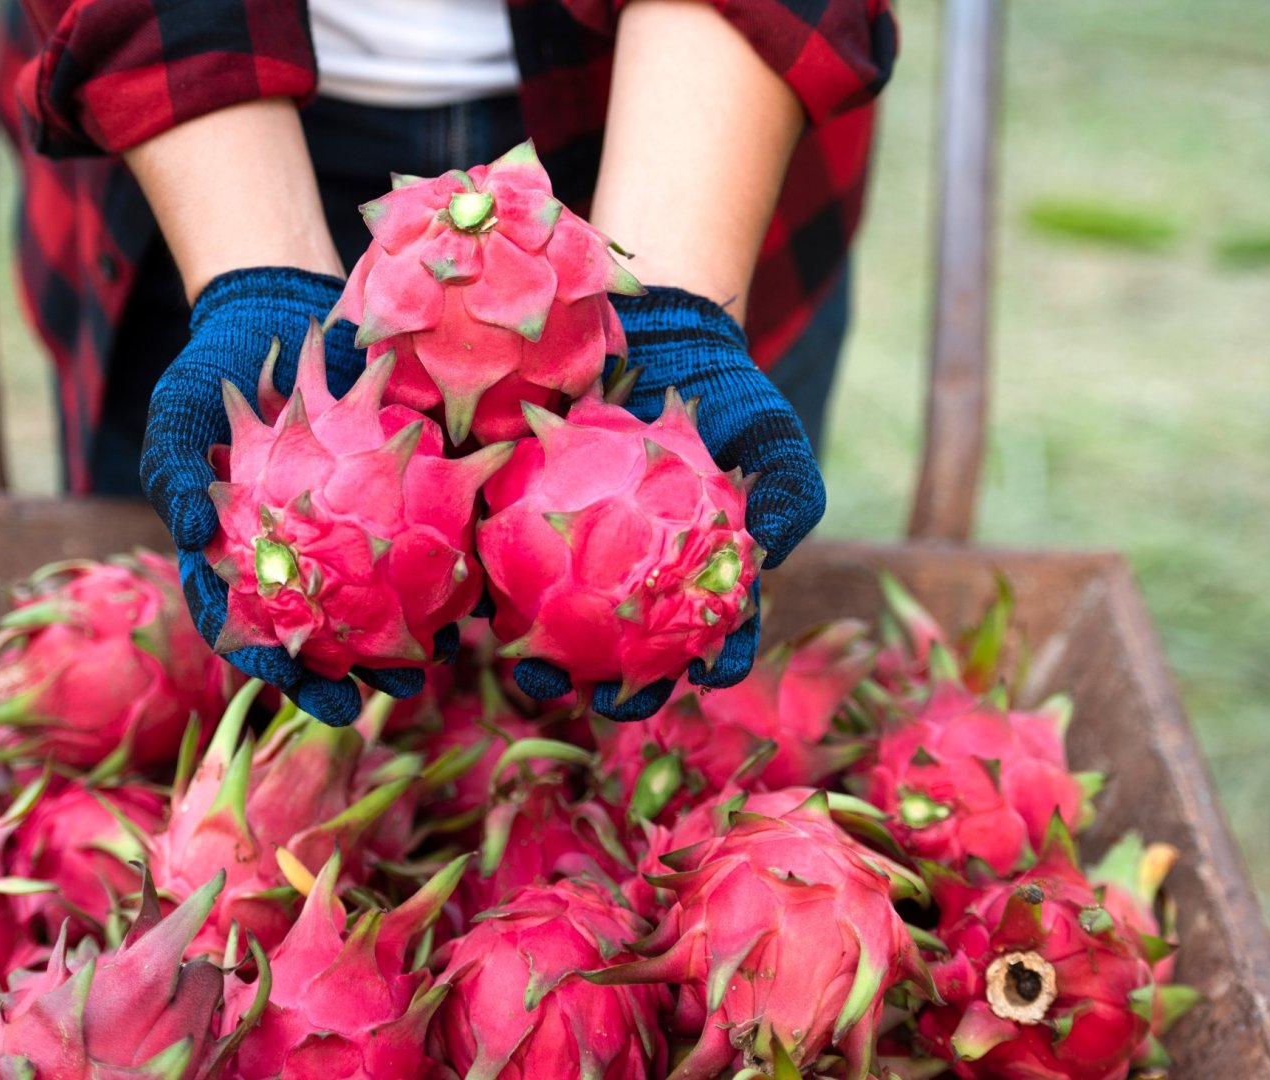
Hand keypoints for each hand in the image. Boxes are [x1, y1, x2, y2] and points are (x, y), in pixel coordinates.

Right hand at [140, 266, 435, 724]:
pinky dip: (437, 568)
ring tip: (436, 662)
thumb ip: (176, 473)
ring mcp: (336, 531)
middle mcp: (288, 556)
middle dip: (352, 672)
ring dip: (402, 637)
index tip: (309, 695)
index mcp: (233, 556)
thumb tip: (193, 534)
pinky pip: (412, 538)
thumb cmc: (212, 372)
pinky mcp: (384, 497)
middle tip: (388, 692)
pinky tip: (468, 594)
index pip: (250, 631)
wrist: (276, 312)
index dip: (277, 671)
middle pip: (318, 633)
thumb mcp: (178, 413)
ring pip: (369, 600)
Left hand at [511, 286, 823, 720]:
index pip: (700, 638)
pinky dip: (490, 581)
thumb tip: (777, 548)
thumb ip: (788, 492)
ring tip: (527, 664)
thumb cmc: (722, 390)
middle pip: (618, 649)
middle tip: (591, 690)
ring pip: (554, 619)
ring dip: (538, 653)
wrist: (652, 326)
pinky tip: (482, 600)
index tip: (690, 682)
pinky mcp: (520, 515)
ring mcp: (573, 553)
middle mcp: (630, 577)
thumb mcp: (768, 433)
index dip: (699, 668)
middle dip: (602, 684)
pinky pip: (504, 553)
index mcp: (691, 576)